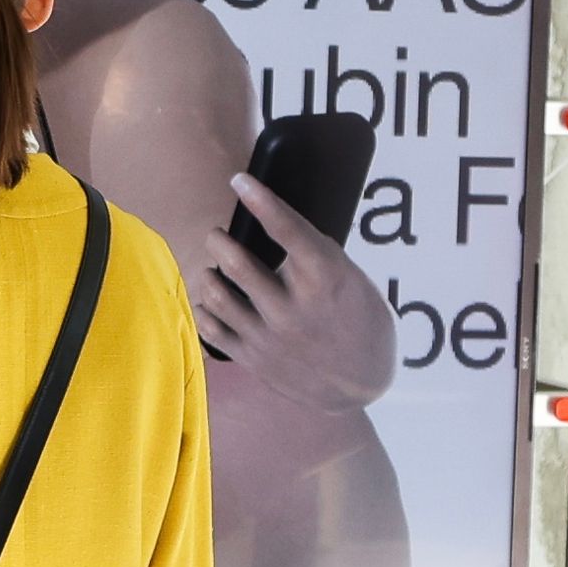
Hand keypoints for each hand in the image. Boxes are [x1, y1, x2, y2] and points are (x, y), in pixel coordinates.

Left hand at [191, 176, 395, 409]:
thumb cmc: (361, 322)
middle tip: (217, 234)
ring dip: (209, 273)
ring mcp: (271, 337)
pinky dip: (206, 308)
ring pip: (217, 295)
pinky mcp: (254, 359)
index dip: (261, 201)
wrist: (361, 385)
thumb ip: (317, 257)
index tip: (239, 180)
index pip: (287, 230)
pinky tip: (211, 300)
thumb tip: (277, 224)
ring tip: (213, 268)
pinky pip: (211, 328)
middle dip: (219, 240)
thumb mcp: (353, 281)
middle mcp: (294, 308)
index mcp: (326, 280)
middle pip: (238, 263)